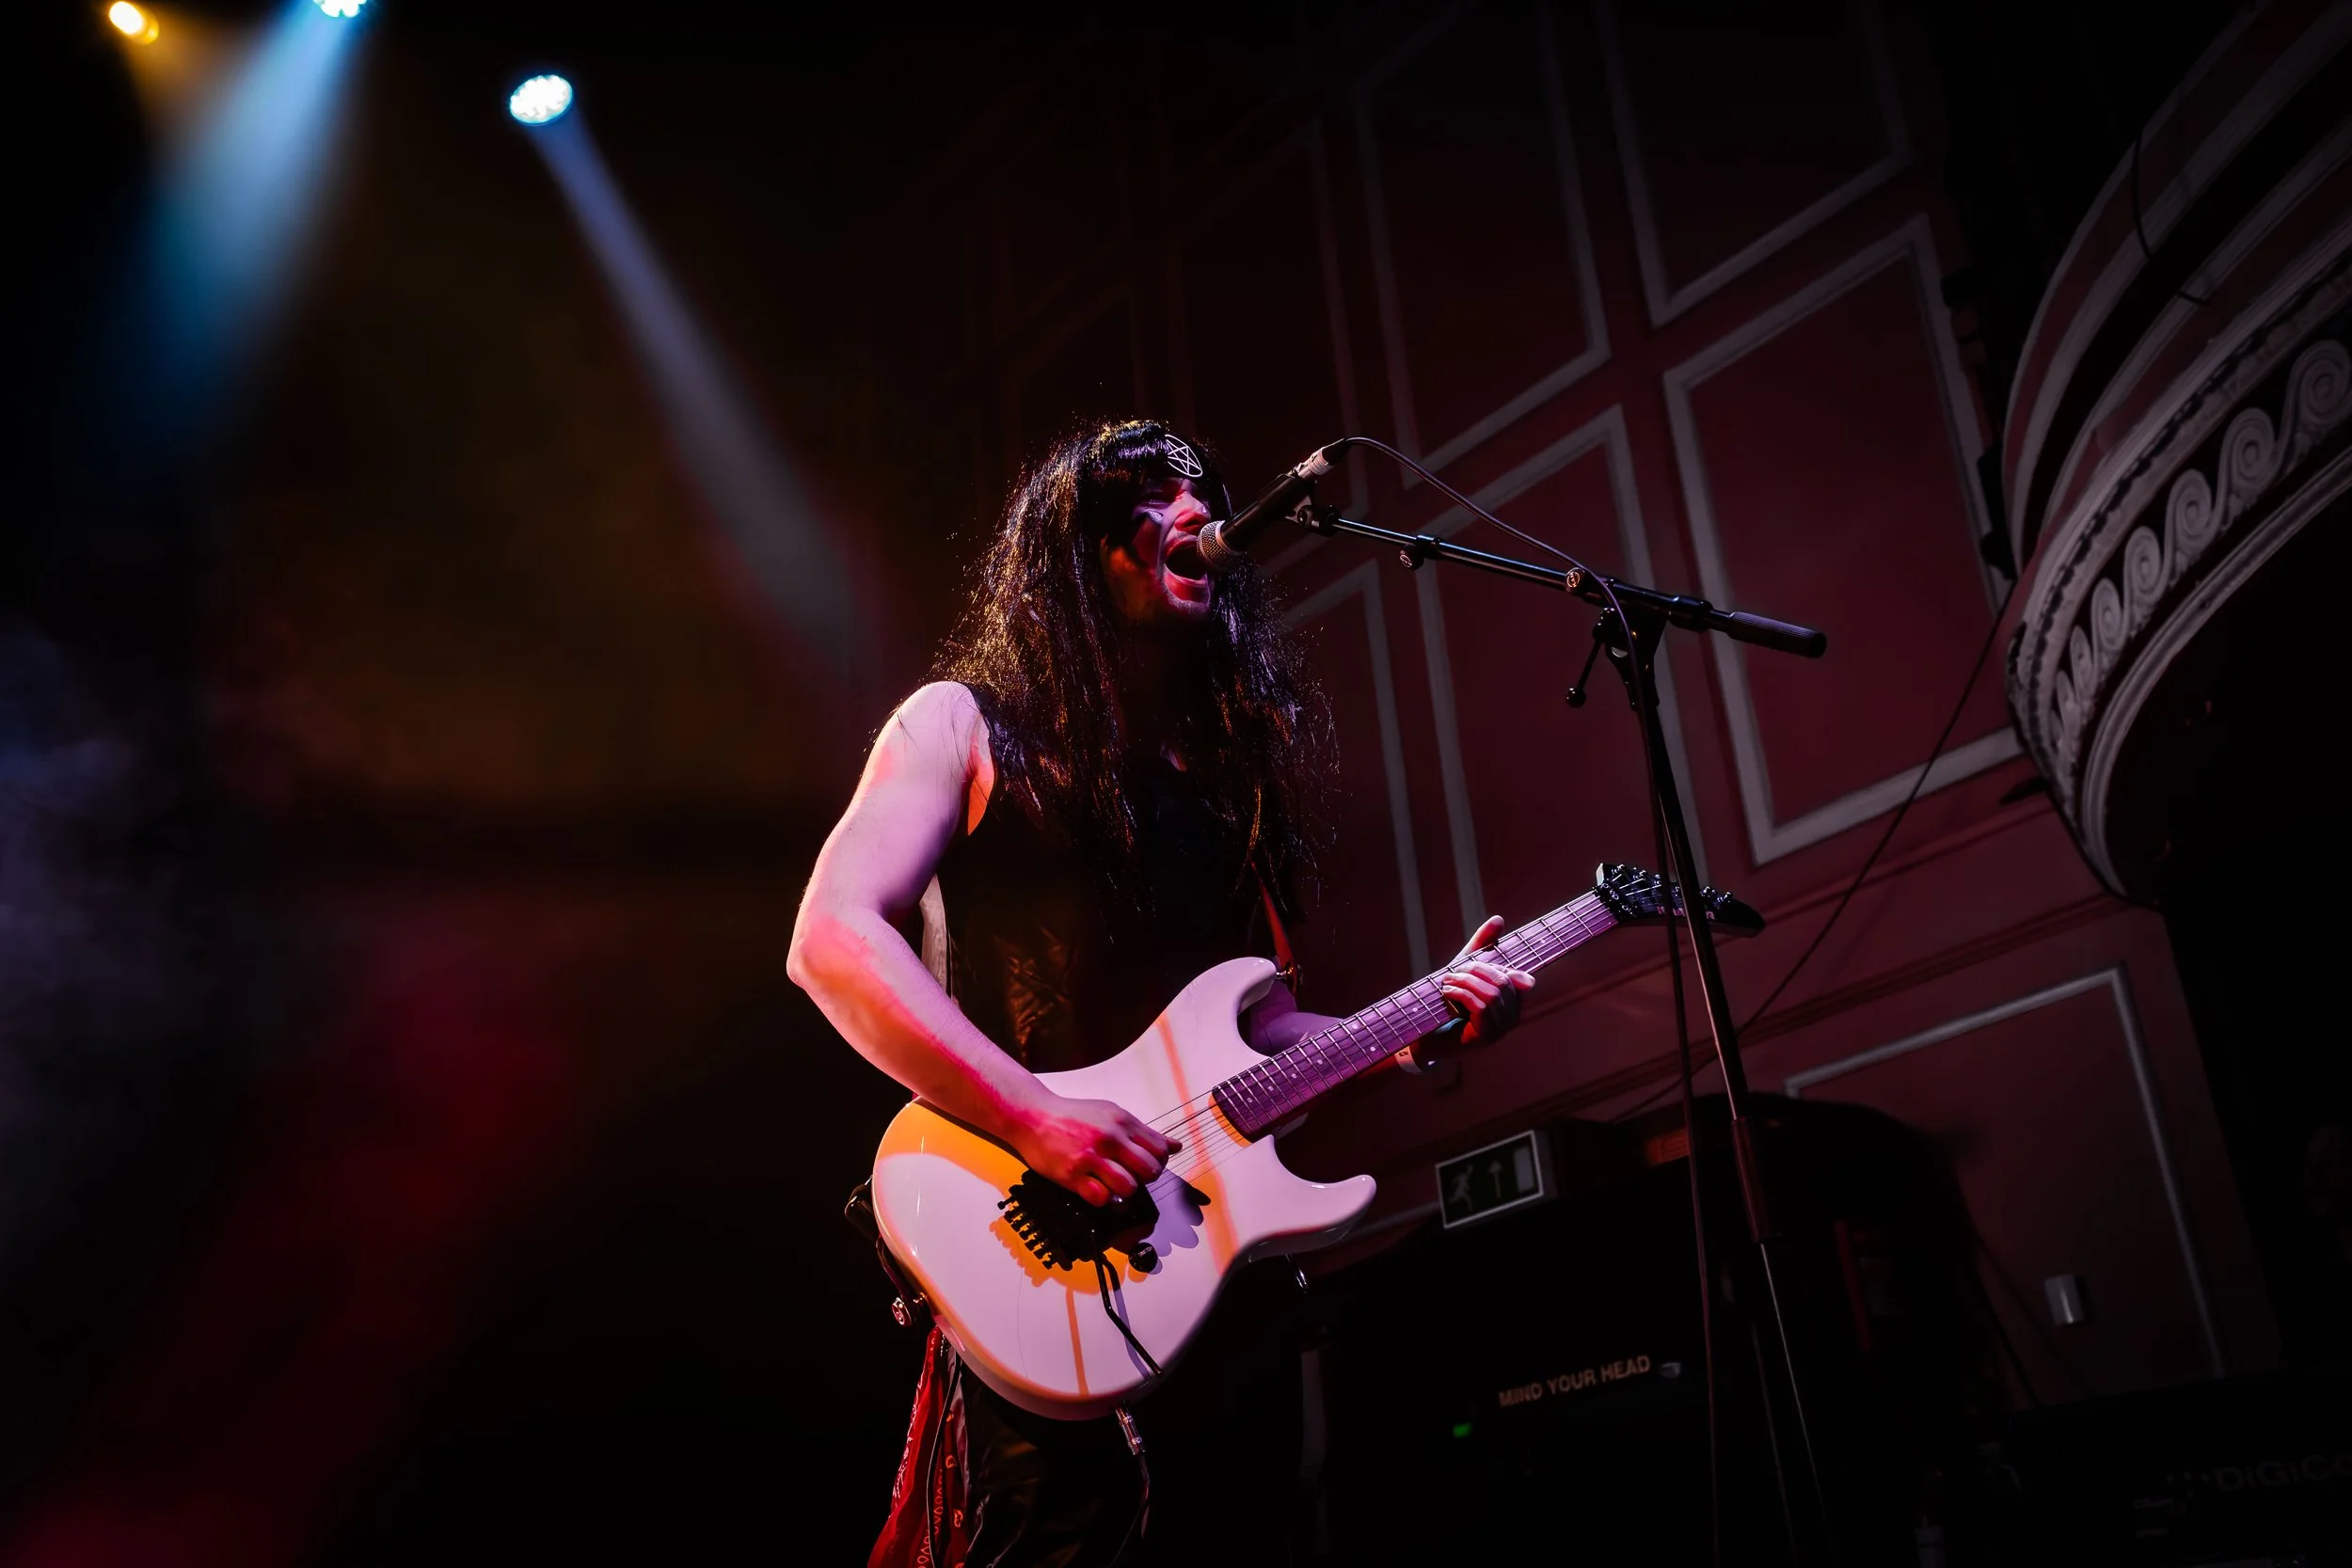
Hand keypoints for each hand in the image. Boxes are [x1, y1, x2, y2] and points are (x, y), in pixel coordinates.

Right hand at [1013, 1094, 1179, 1206]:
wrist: (1033, 1116)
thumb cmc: (1072, 1116)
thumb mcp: (1111, 1114)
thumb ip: (1143, 1132)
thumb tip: (1175, 1146)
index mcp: (1123, 1121)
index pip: (1160, 1150)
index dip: (1158, 1163)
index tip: (1146, 1166)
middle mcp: (1110, 1137)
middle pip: (1150, 1171)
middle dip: (1145, 1180)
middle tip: (1131, 1177)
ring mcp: (1091, 1156)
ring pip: (1129, 1188)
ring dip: (1123, 1192)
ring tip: (1112, 1185)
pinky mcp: (1073, 1174)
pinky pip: (1101, 1198)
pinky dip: (1102, 1199)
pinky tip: (1094, 1189)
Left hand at [1438, 915, 1533, 1048]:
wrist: (1425, 1036)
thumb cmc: (1448, 1003)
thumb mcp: (1465, 970)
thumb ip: (1482, 947)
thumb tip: (1499, 919)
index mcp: (1513, 1002)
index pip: (1521, 979)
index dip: (1497, 966)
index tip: (1469, 963)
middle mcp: (1512, 1017)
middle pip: (1505, 983)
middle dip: (1476, 971)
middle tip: (1452, 972)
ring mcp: (1500, 1030)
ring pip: (1493, 994)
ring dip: (1466, 982)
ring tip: (1446, 981)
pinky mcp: (1484, 1038)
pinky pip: (1481, 1007)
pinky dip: (1462, 994)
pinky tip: (1446, 992)